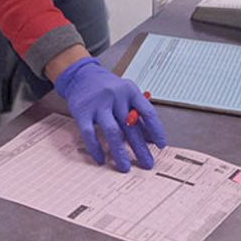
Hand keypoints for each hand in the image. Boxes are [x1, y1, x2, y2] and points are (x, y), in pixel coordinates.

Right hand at [53, 57, 166, 171]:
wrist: (80, 74)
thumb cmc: (106, 86)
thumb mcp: (125, 93)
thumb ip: (137, 112)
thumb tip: (151, 137)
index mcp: (130, 90)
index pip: (148, 113)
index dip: (156, 131)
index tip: (160, 145)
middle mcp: (115, 96)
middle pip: (131, 127)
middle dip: (140, 148)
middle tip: (147, 163)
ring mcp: (98, 104)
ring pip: (112, 132)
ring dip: (120, 153)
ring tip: (124, 167)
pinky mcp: (82, 111)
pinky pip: (90, 134)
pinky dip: (96, 148)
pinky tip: (101, 159)